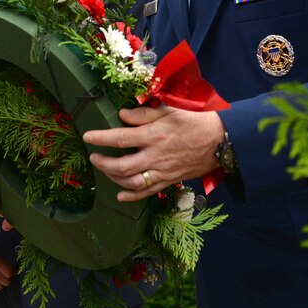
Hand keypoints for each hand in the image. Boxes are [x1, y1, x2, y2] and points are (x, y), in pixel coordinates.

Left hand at [82, 105, 223, 200]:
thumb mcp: (170, 111)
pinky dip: (132, 196)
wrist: (220, 141)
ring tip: (104, 170)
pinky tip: (120, 194)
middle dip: (103, 163)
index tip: (88, 137)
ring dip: (113, 178)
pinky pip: (148, 193)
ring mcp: (162, 171)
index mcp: (154, 135)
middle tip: (93, 156)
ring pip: (132, 182)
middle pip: (121, 165)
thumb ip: (144, 113)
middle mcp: (155, 156)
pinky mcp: (169, 181)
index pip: (120, 138)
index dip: (101, 138)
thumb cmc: (195, 122)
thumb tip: (122, 114)